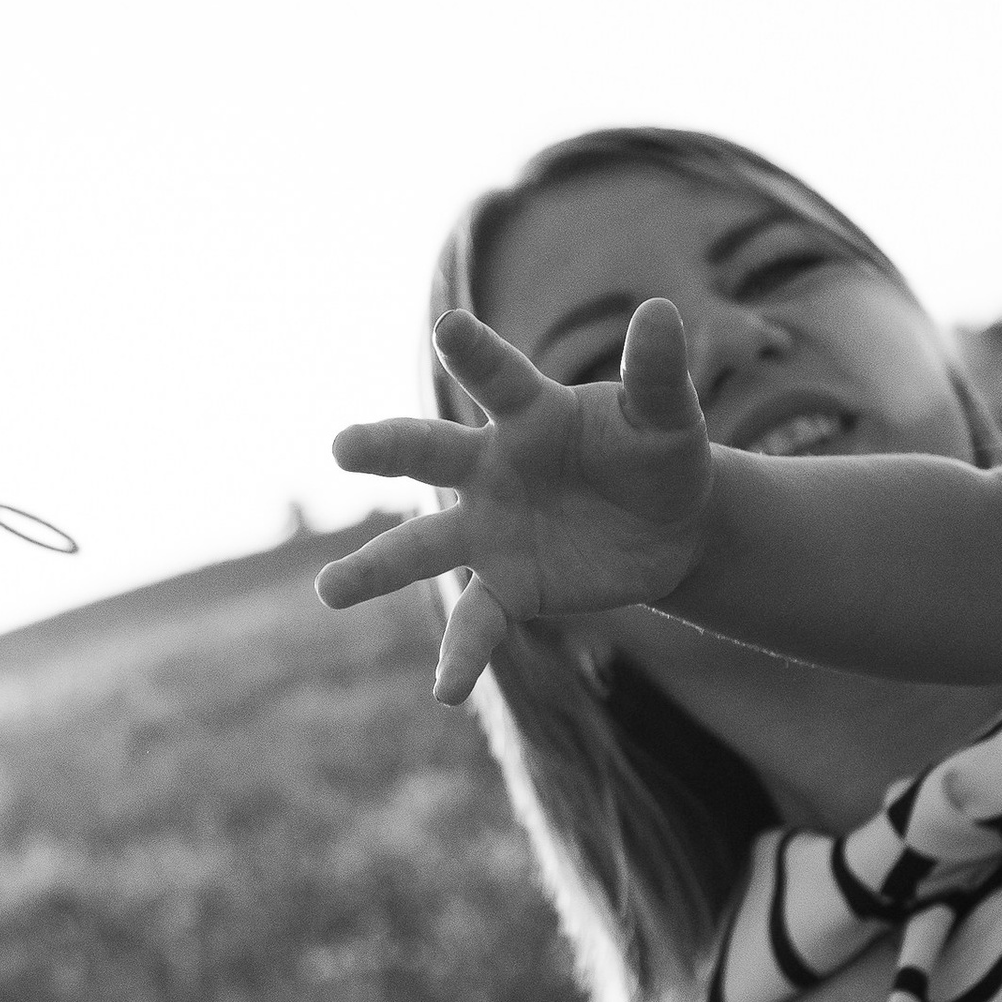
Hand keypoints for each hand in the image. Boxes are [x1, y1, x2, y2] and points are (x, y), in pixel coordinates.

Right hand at [318, 298, 714, 704]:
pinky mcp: (507, 586)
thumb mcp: (667, 418)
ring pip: (423, 546)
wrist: (672, 526)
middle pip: (429, 452)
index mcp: (530, 413)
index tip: (448, 326)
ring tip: (329, 591)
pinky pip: (476, 622)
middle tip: (342, 446)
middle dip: (386, 448)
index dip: (475, 354)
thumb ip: (657, 373)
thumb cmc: (658, 454)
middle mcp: (492, 467)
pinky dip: (461, 656)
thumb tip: (661, 310)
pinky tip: (445, 691)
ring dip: (375, 569)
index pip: (497, 380)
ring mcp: (490, 529)